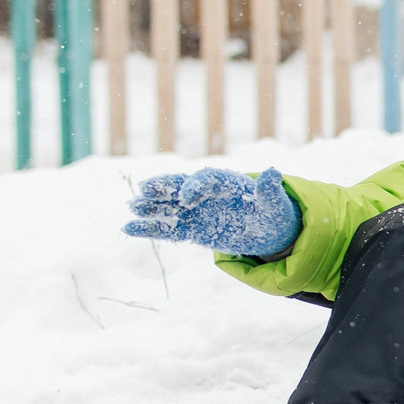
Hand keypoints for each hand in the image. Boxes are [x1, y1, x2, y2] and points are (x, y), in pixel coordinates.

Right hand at [123, 166, 302, 255]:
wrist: (267, 229)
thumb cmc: (272, 210)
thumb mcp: (274, 201)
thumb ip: (270, 189)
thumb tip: (274, 173)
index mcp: (225, 182)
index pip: (206, 179)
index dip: (195, 186)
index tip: (187, 198)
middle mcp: (206, 194)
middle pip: (180, 187)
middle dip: (163, 189)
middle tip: (144, 190)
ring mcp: (197, 212)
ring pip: (170, 208)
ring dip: (151, 207)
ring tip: (132, 206)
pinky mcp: (192, 230)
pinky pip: (168, 229)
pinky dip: (149, 229)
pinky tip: (129, 228)